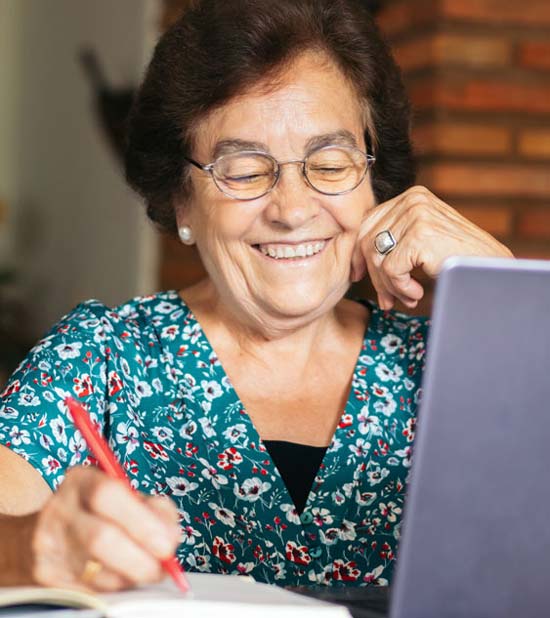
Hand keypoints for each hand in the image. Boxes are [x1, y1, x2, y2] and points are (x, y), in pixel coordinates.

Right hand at [28, 466, 179, 591]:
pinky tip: (118, 578)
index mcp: (82, 479)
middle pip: (101, 537)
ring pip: (96, 572)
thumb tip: (172, 538)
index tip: (167, 545)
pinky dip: (112, 589)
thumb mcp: (128, 498)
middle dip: (139, 560)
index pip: (109, 494)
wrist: (45, 534)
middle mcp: (61, 508)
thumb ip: (157, 510)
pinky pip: (88, 591)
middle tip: (160, 570)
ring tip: (140, 571)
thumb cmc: (99, 513)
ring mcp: (48, 543)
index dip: (142, 522)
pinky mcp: (45, 575)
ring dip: (128, 577)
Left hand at [350, 185, 513, 309]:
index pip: (368, 224)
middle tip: (386, 299)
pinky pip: (391, 270)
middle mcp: (413, 200)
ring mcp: (416, 216)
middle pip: (368, 241)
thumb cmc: (457, 260)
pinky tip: (417, 294)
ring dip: (389, 286)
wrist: (491, 271)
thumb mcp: (421, 241)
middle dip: (373, 275)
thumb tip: (355, 261)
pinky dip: (401, 288)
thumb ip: (393, 240)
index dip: (359, 253)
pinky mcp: (420, 236)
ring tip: (406, 298)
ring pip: (378, 258)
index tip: (360, 276)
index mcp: (412, 196)